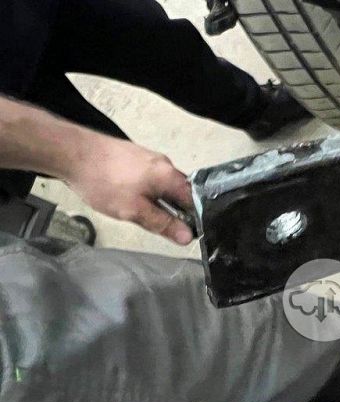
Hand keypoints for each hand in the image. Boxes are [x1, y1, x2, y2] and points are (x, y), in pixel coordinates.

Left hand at [64, 136, 193, 244]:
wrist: (72, 152)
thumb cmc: (104, 182)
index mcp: (170, 176)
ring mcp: (150, 158)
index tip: (183, 234)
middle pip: (180, 193)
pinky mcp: (136, 157)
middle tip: (156, 226)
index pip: (195, 201)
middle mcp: (165, 164)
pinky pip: (151, 178)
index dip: (192, 220)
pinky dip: (147, 191)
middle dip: (173, 211)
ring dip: (158, 201)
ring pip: (164, 186)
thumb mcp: (134, 211)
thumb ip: (163, 224)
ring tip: (140, 212)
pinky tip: (130, 198)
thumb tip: (187, 236)